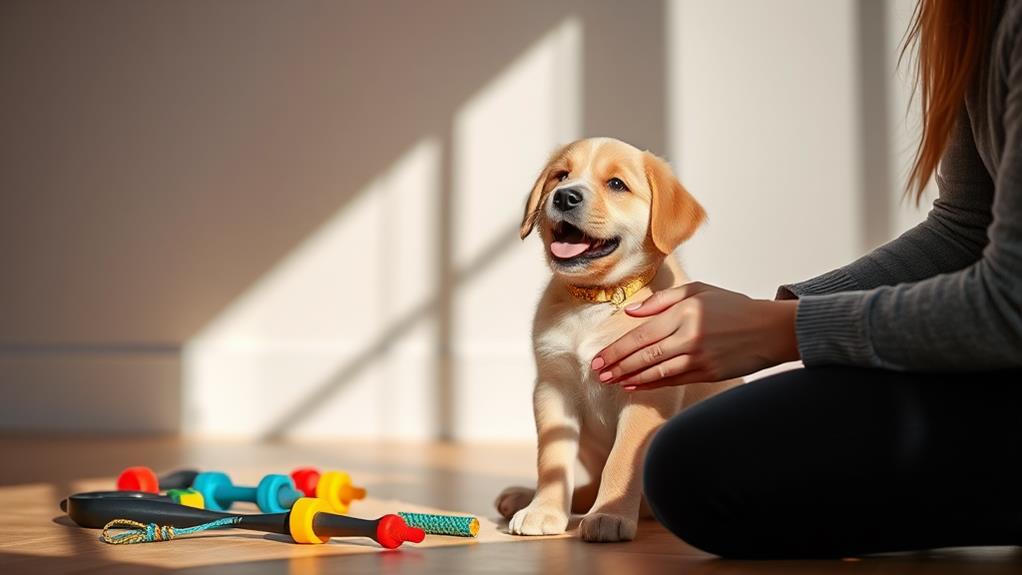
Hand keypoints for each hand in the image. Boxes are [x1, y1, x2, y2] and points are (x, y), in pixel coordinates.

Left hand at [591, 282, 798, 389]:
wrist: (770, 329)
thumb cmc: (733, 307)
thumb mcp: (698, 291)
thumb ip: (661, 300)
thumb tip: (630, 312)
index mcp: (684, 312)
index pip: (640, 335)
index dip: (617, 349)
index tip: (598, 358)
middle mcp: (689, 336)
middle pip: (644, 355)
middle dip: (617, 366)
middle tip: (598, 373)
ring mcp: (699, 357)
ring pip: (656, 371)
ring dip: (630, 378)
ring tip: (611, 381)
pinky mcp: (708, 373)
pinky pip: (673, 380)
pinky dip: (651, 384)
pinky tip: (635, 385)